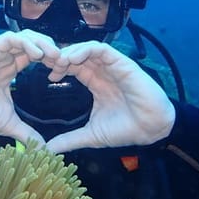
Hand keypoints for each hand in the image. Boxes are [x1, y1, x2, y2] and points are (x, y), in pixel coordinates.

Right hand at [0, 30, 60, 144]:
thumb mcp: (9, 123)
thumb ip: (26, 132)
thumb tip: (43, 148)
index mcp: (11, 67)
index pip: (36, 54)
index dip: (51, 59)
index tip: (63, 71)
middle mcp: (5, 56)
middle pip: (34, 42)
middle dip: (51, 49)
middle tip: (64, 61)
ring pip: (25, 36)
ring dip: (43, 43)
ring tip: (55, 56)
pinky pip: (10, 38)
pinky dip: (27, 43)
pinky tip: (38, 54)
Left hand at [44, 42, 175, 152]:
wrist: (151, 130)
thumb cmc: (125, 130)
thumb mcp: (91, 135)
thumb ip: (69, 139)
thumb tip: (48, 150)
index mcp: (96, 84)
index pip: (74, 68)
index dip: (60, 68)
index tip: (48, 76)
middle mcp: (103, 72)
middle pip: (78, 55)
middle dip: (61, 57)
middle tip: (48, 64)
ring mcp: (112, 67)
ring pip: (87, 48)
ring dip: (71, 51)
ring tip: (59, 62)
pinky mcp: (122, 63)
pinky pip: (101, 49)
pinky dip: (85, 49)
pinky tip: (73, 59)